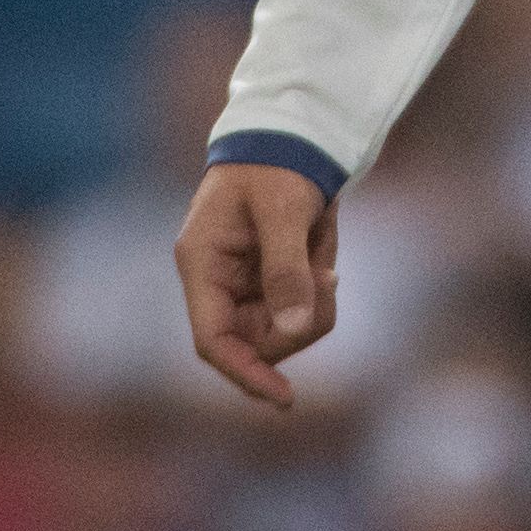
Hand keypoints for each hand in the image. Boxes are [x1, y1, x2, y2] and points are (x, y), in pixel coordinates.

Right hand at [176, 163, 339, 407]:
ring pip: (287, 323)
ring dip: (315, 291)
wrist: (293, 131)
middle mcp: (219, 281)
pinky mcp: (272, 275)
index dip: (246, 374)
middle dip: (300, 318)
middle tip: (328, 274)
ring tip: (319, 238)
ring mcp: (246, 281)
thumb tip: (294, 329)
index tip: (285, 399)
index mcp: (203, 265)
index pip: (213, 341)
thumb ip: (286, 269)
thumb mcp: (283, 210)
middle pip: (260, 339)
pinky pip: (304, 299)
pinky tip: (321, 235)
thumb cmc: (277, 163)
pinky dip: (321, 274)